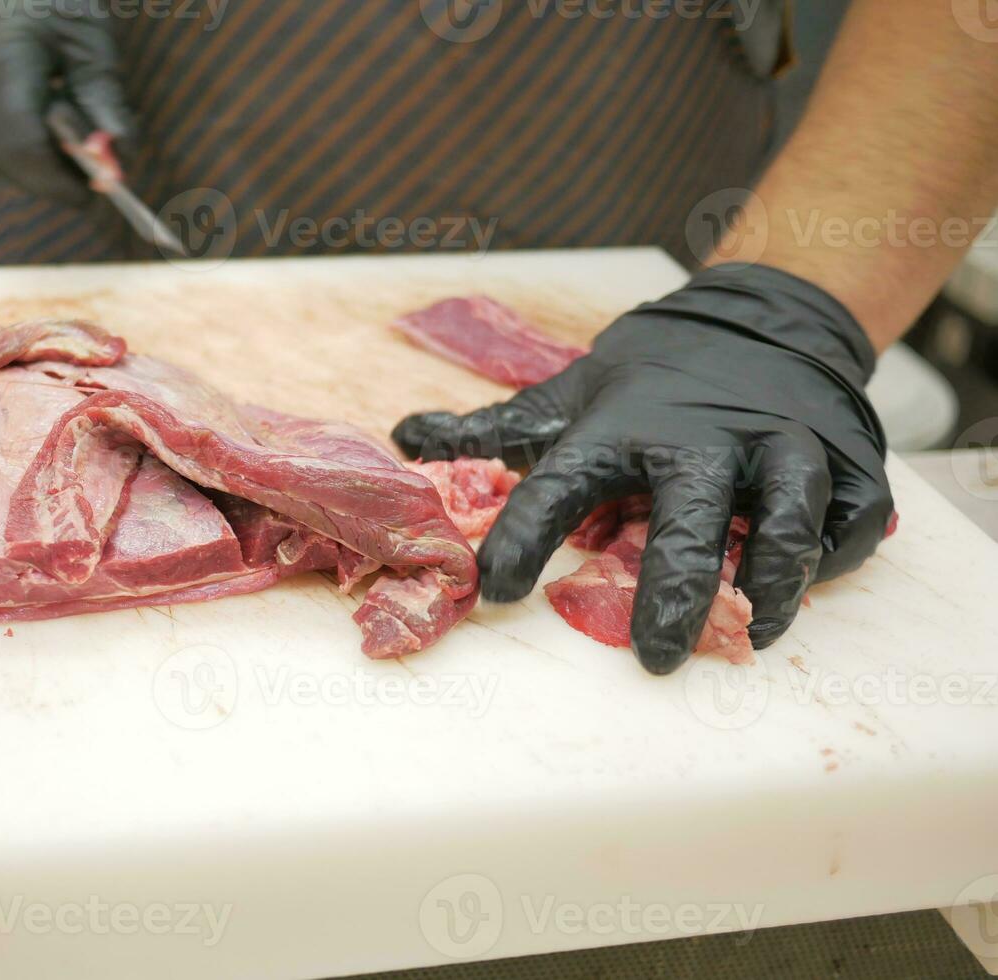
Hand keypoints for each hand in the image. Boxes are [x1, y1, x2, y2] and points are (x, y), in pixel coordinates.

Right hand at [0, 0, 133, 205]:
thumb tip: (123, 158)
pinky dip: (5, 144)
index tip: (97, 189)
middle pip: (12, 164)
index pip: (24, 150)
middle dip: (55, 168)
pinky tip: (14, 105)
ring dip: (31, 156)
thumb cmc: (43, 1)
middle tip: (82, 145)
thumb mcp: (87, 40)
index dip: (62, 180)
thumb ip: (105, 101)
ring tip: (43, 106)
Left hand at [393, 265, 892, 674]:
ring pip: (788, 519)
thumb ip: (495, 431)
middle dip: (674, 591)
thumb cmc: (653, 376)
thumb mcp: (571, 395)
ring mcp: (781, 446)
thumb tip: (405, 437)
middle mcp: (703, 438)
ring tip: (751, 634)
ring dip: (771, 581)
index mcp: (622, 426)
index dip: (524, 534)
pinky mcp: (845, 462)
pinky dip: (826, 561)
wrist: (765, 317)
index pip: (561, 484)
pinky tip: (798, 591)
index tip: (495, 587)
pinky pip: (844, 522)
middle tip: (655, 655)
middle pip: (690, 519)